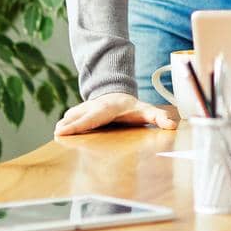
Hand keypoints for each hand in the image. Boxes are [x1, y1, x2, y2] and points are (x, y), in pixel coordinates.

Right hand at [54, 91, 177, 135]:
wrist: (117, 95)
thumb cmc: (131, 107)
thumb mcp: (147, 111)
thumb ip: (159, 117)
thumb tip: (172, 125)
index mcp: (108, 108)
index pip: (93, 117)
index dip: (80, 124)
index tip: (65, 130)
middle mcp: (94, 107)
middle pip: (78, 117)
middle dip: (68, 126)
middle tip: (58, 134)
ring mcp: (84, 109)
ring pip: (71, 117)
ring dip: (64, 126)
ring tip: (58, 136)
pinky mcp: (78, 113)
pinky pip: (69, 119)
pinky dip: (64, 127)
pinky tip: (60, 136)